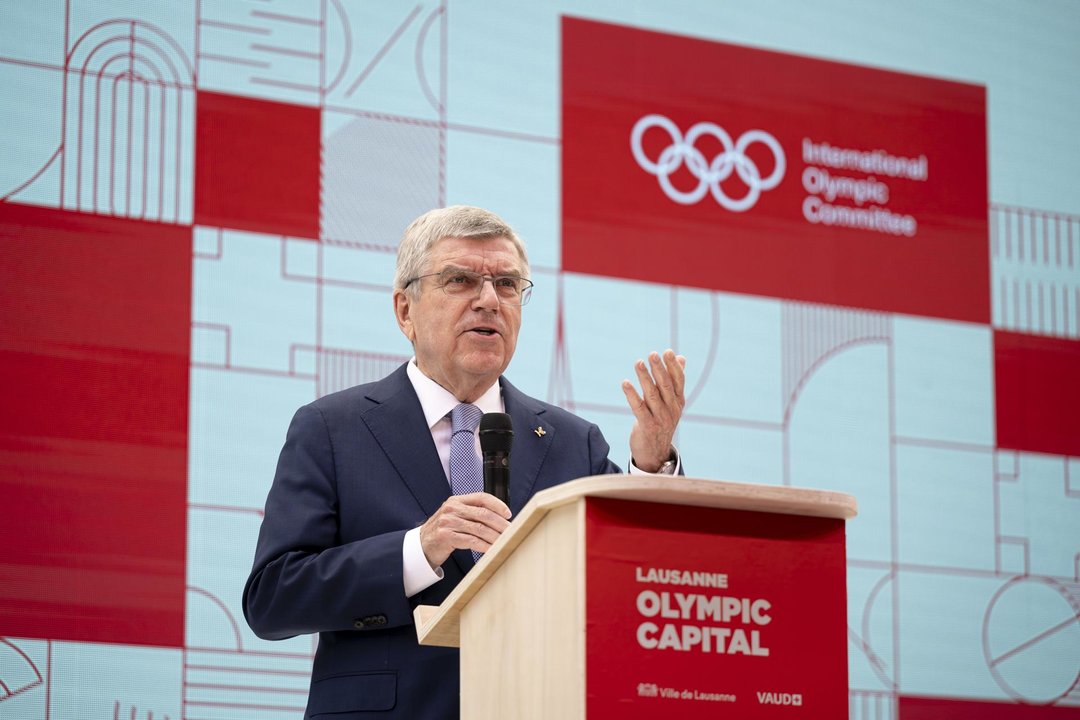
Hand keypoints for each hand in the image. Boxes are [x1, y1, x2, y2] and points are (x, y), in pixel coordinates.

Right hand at [419, 493, 511, 568]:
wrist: (421, 545)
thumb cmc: (444, 531)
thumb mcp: (455, 516)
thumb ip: (471, 513)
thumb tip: (499, 518)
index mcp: (456, 500)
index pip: (481, 497)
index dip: (497, 504)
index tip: (508, 513)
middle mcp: (452, 509)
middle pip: (483, 513)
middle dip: (500, 523)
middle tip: (510, 530)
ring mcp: (448, 522)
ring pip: (479, 528)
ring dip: (495, 536)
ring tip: (505, 541)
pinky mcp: (446, 537)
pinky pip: (471, 541)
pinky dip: (484, 546)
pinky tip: (492, 550)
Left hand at [622, 349, 686, 472]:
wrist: (656, 452)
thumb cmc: (662, 421)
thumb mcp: (671, 402)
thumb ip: (675, 380)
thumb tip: (681, 357)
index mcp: (678, 401)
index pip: (678, 380)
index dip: (673, 366)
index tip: (667, 352)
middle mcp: (672, 409)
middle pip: (666, 386)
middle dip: (659, 369)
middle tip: (652, 354)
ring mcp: (660, 418)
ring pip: (652, 395)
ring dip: (644, 378)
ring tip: (638, 363)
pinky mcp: (647, 426)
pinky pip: (639, 408)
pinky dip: (632, 395)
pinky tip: (625, 383)